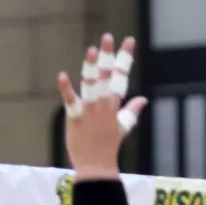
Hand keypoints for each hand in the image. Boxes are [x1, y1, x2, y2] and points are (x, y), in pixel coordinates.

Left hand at [56, 34, 146, 180]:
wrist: (97, 166)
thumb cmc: (109, 147)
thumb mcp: (123, 127)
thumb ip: (132, 111)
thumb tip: (143, 99)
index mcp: (115, 105)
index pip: (122, 76)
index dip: (125, 58)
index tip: (128, 40)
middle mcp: (104, 105)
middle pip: (107, 77)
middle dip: (108, 56)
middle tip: (107, 37)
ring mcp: (90, 111)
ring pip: (92, 86)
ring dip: (92, 68)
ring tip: (91, 50)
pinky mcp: (75, 118)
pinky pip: (71, 102)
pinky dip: (66, 89)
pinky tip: (62, 75)